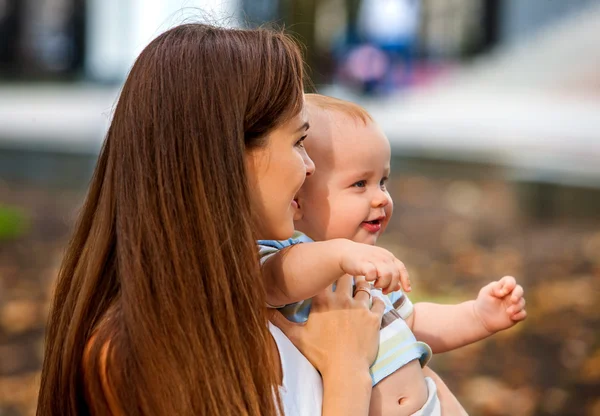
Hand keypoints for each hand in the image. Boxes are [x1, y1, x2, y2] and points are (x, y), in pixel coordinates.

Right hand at [268, 275, 384, 375]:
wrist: (345, 371)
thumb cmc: (319, 354)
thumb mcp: (296, 337)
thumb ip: (280, 322)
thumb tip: (263, 311)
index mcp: (322, 301)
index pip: (325, 275)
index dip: (327, 270)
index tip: (327, 268)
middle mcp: (342, 300)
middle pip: (346, 275)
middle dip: (346, 273)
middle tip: (346, 272)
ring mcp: (359, 307)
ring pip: (364, 286)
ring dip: (363, 284)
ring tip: (361, 284)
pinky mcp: (374, 318)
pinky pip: (379, 301)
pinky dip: (377, 300)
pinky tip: (374, 302)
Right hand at [335, 239, 410, 293]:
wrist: (345, 252)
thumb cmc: (363, 261)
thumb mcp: (378, 266)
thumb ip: (389, 275)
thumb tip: (398, 288)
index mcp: (388, 256)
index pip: (401, 268)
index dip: (405, 280)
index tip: (407, 290)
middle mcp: (383, 256)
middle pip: (395, 275)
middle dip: (391, 286)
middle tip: (384, 291)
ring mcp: (373, 258)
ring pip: (387, 275)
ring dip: (383, 283)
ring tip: (376, 285)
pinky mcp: (363, 262)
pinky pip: (372, 274)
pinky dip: (371, 279)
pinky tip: (367, 279)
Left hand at [473, 275, 526, 333]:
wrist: (482, 318)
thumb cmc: (484, 302)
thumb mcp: (486, 292)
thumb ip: (495, 287)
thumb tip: (504, 291)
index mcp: (504, 287)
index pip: (511, 281)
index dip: (509, 284)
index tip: (502, 292)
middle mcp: (511, 295)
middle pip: (519, 290)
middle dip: (517, 294)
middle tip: (512, 300)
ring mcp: (514, 305)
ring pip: (522, 302)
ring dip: (516, 307)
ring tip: (508, 312)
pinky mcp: (516, 315)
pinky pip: (523, 314)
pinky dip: (519, 315)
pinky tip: (512, 317)